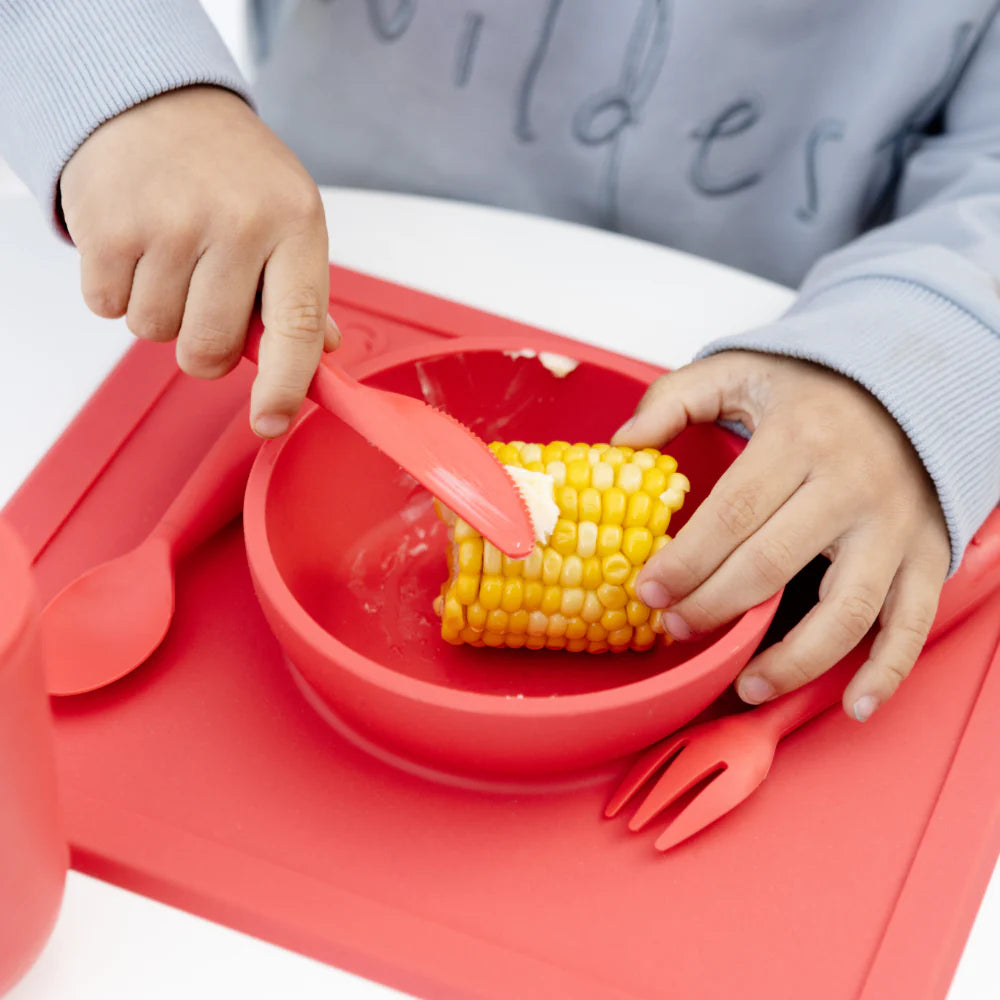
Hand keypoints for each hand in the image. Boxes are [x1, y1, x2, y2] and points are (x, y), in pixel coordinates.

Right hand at [60, 85, 337, 436]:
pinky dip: (118, 291)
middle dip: (203, 348)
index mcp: (295, 226)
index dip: (284, 387)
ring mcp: (170, 224)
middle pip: (209, 349)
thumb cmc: (232, 170)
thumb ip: (302, 293)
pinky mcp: (109, 225)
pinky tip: (137, 247)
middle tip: (203, 304)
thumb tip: (323, 354)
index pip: (296, 329)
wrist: (154, 99)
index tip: (271, 422)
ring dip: (159, 312)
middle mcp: (237, 225)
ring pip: (155, 333)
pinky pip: (109, 308)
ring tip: (170, 257)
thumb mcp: (288, 218)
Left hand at [613, 351, 950, 720]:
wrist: (915, 383)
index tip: (648, 590)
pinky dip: (888, 671)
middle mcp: (851, 486)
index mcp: (799, 440)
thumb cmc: (816, 388)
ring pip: (847, 609)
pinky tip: (854, 704)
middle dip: (715, 606)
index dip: (686, 559)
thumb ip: (675, 398)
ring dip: (795, 659)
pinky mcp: (926, 554)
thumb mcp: (742, 370)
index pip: (733, 513)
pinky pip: (912, 622)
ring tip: (747, 684)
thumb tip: (620, 444)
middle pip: (773, 564)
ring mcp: (894, 527)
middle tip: (675, 628)